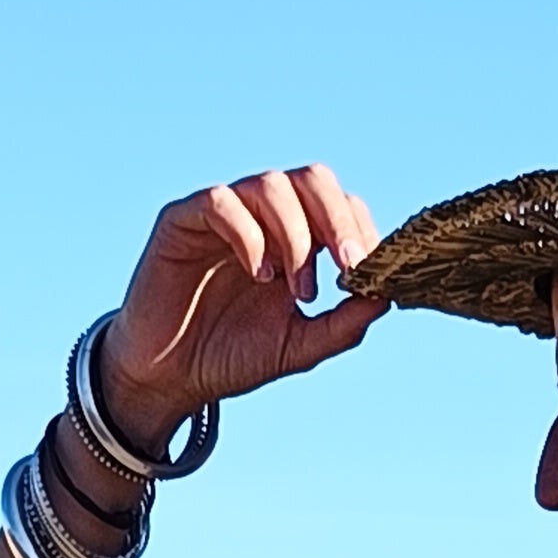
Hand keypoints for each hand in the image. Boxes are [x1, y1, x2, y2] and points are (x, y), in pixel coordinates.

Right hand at [98, 164, 384, 444]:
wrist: (171, 378)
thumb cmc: (232, 357)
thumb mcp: (298, 347)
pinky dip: (249, 235)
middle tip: (347, 267)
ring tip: (296, 292)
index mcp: (295, 237)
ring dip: (296, 237)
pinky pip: (221, 203)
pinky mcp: (183, 219)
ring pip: (270, 185)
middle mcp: (262, 216)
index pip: (339, 204)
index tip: (368, 273)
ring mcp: (224, 213)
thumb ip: (341, 325)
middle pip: (311, 178)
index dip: (359, 229)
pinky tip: (259, 275)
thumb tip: (385, 297)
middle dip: (336, 220)